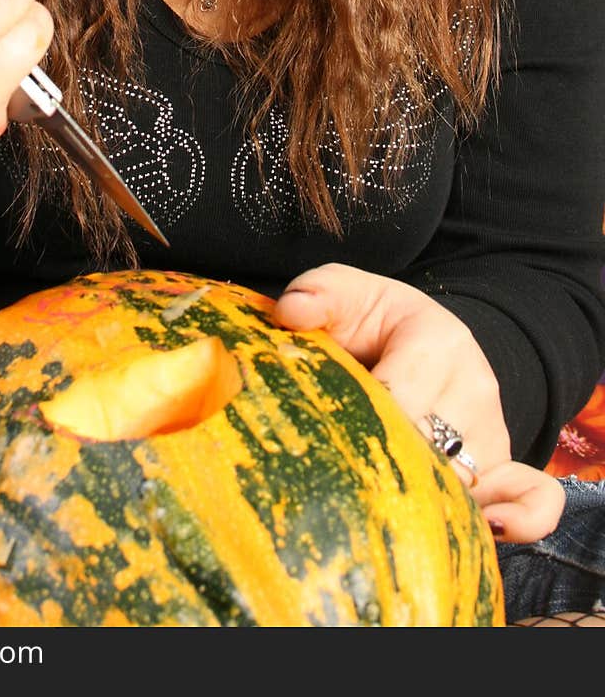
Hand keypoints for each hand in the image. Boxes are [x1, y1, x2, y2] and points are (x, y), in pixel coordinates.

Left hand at [274, 263, 564, 541]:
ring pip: (465, 484)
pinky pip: (531, 500)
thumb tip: (291, 313)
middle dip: (384, 472)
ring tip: (383, 515)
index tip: (327, 442)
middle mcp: (474, 388)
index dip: (360, 428)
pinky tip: (487, 528)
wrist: (426, 338)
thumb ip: (316, 294)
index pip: (400, 398)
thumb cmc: (374, 320)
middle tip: (341, 486)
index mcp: (437, 341)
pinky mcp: (502, 470)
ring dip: (423, 506)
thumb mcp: (345, 294)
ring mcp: (492, 432)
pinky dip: (517, 519)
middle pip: (431, 450)